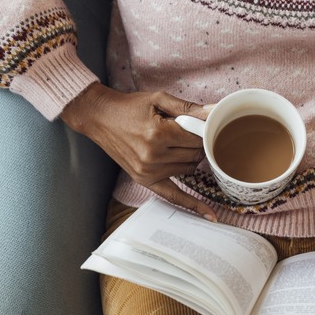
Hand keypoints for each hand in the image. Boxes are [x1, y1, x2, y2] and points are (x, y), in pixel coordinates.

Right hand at [61, 82, 215, 219]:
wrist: (100, 118)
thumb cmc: (129, 106)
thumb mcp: (159, 99)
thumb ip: (188, 108)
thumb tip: (214, 111)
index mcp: (158, 134)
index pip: (198, 138)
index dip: (204, 130)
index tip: (204, 124)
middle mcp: (154, 157)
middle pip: (196, 155)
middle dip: (198, 143)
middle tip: (191, 132)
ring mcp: (148, 172)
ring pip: (189, 169)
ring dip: (191, 158)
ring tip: (178, 143)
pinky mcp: (144, 180)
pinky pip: (174, 196)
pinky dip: (192, 204)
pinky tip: (209, 215)